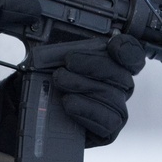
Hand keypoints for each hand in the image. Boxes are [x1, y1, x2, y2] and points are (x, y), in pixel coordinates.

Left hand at [0, 33, 146, 155]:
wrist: (29, 109)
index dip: (127, 49)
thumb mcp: (49, 57)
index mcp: (110, 63)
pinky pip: (108, 121)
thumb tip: (54, 30)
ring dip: (84, 86)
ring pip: (113, 97)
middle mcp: (118, 86)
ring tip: (60, 82)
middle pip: (121, 75)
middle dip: (93, 66)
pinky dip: (87, 110)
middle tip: (67, 64)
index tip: (111, 45)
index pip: (132, 55)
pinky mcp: (108, 130)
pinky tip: (69, 103)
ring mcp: (115, 108)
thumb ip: (60, 45)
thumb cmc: (44, 79)